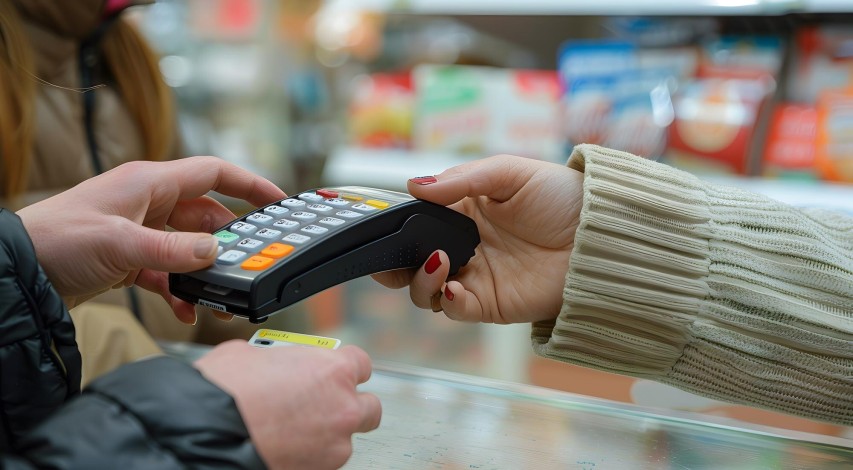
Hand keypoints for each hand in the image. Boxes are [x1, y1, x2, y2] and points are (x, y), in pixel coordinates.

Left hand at [16, 156, 285, 323]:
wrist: (18, 274)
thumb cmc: (58, 241)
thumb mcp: (121, 244)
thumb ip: (174, 250)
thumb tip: (216, 253)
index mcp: (150, 183)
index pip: (214, 174)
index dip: (250, 185)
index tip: (279, 201)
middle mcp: (149, 203)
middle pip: (207, 217)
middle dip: (231, 243)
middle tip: (252, 265)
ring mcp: (140, 231)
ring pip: (190, 248)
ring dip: (206, 272)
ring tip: (220, 296)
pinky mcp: (130, 258)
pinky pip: (169, 271)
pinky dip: (181, 289)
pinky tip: (188, 309)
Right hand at [195, 341, 380, 468]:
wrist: (205, 434)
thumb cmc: (224, 391)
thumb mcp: (252, 354)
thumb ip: (281, 358)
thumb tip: (276, 363)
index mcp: (332, 370)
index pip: (361, 363)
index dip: (344, 367)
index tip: (333, 372)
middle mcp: (343, 407)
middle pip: (369, 406)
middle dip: (350, 404)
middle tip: (324, 403)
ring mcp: (334, 444)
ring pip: (346, 438)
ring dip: (327, 433)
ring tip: (295, 430)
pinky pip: (323, 461)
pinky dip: (310, 454)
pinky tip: (285, 446)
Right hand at [373, 155, 583, 323]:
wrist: (601, 235)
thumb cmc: (561, 197)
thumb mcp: (510, 173)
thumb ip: (461, 180)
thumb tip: (414, 185)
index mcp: (461, 212)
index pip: (415, 223)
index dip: (396, 228)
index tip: (384, 226)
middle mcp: (462, 246)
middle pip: (409, 263)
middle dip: (391, 264)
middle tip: (388, 258)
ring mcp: (475, 277)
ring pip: (425, 290)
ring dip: (420, 279)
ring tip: (438, 260)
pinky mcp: (490, 304)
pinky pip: (455, 310)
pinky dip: (447, 301)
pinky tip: (454, 286)